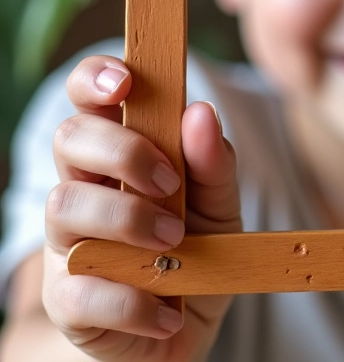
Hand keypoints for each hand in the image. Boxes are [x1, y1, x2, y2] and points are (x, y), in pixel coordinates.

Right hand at [43, 56, 241, 360]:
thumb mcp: (221, 202)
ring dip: (127, 219)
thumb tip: (201, 112)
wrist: (186, 326)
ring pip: (63, 205)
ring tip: (175, 242)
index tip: (124, 83)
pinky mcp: (67, 301)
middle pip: (70, 138)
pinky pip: (79, 291)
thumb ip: (214, 161)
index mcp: (121, 150)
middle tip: (169, 183)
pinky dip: (132, 300)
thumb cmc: (199, 249)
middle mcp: (85, 187)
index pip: (88, 95)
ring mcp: (69, 242)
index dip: (95, 77)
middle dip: (122, 151)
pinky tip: (167, 310)